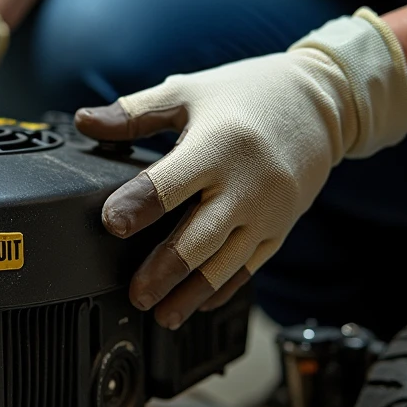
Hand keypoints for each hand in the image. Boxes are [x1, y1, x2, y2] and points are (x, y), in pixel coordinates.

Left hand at [75, 9, 406, 328]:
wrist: (320, 103)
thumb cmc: (249, 94)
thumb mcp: (188, 92)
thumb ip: (133, 113)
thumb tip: (85, 121)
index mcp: (217, 145)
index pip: (171, 184)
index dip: (138, 205)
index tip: (111, 224)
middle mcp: (246, 184)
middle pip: (199, 238)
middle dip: (164, 270)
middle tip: (135, 293)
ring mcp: (267, 212)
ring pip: (224, 264)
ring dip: (190, 292)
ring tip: (161, 313)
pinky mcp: (279, 228)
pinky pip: (249, 268)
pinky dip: (222, 289)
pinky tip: (197, 305)